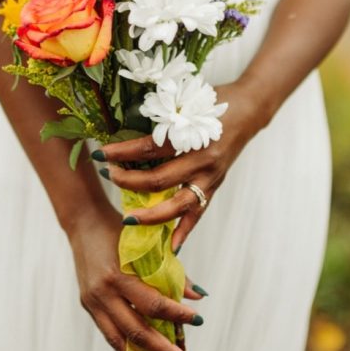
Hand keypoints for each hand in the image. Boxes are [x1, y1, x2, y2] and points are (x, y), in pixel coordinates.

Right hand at [66, 205, 206, 350]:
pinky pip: (109, 334)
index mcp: (117, 275)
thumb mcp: (146, 244)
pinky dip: (127, 348)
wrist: (83, 221)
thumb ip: (171, 270)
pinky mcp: (88, 306)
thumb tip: (197, 296)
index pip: (152, 304)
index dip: (176, 315)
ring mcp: (92, 302)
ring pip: (119, 340)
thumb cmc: (119, 229)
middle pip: (135, 330)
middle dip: (163, 350)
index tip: (197, 320)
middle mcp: (102, 293)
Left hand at [95, 82, 261, 252]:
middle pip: (158, 180)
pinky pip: (198, 214)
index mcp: (192, 135)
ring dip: (151, 215)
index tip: (101, 154)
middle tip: (108, 176)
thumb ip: (161, 117)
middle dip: (128, 181)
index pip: (148, 148)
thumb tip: (121, 125)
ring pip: (177, 205)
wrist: (248, 110)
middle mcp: (202, 160)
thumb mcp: (186, 104)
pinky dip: (184, 232)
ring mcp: (210, 177)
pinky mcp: (215, 187)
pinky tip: (171, 248)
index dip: (122, 152)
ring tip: (128, 219)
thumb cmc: (213, 101)